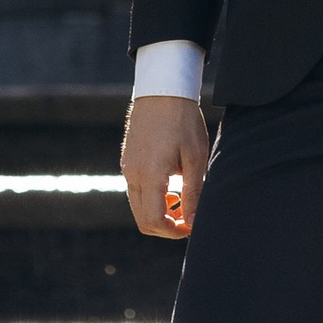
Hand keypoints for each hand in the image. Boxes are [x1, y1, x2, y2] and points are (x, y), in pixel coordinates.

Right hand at [124, 94, 209, 240]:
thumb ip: (193, 193)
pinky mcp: (127, 161)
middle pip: (143, 220)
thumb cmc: (183, 121)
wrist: (162, 90)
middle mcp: (132, 174)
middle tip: (188, 219)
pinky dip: (151, 198)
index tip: (192, 226)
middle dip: (166, 227)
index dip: (174, 232)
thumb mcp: (195, 157)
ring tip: (182, 200)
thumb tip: (193, 222)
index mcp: (150, 175)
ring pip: (138, 207)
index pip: (154, 221)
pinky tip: (170, 186)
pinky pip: (135, 191)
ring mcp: (127, 168)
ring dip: (159, 212)